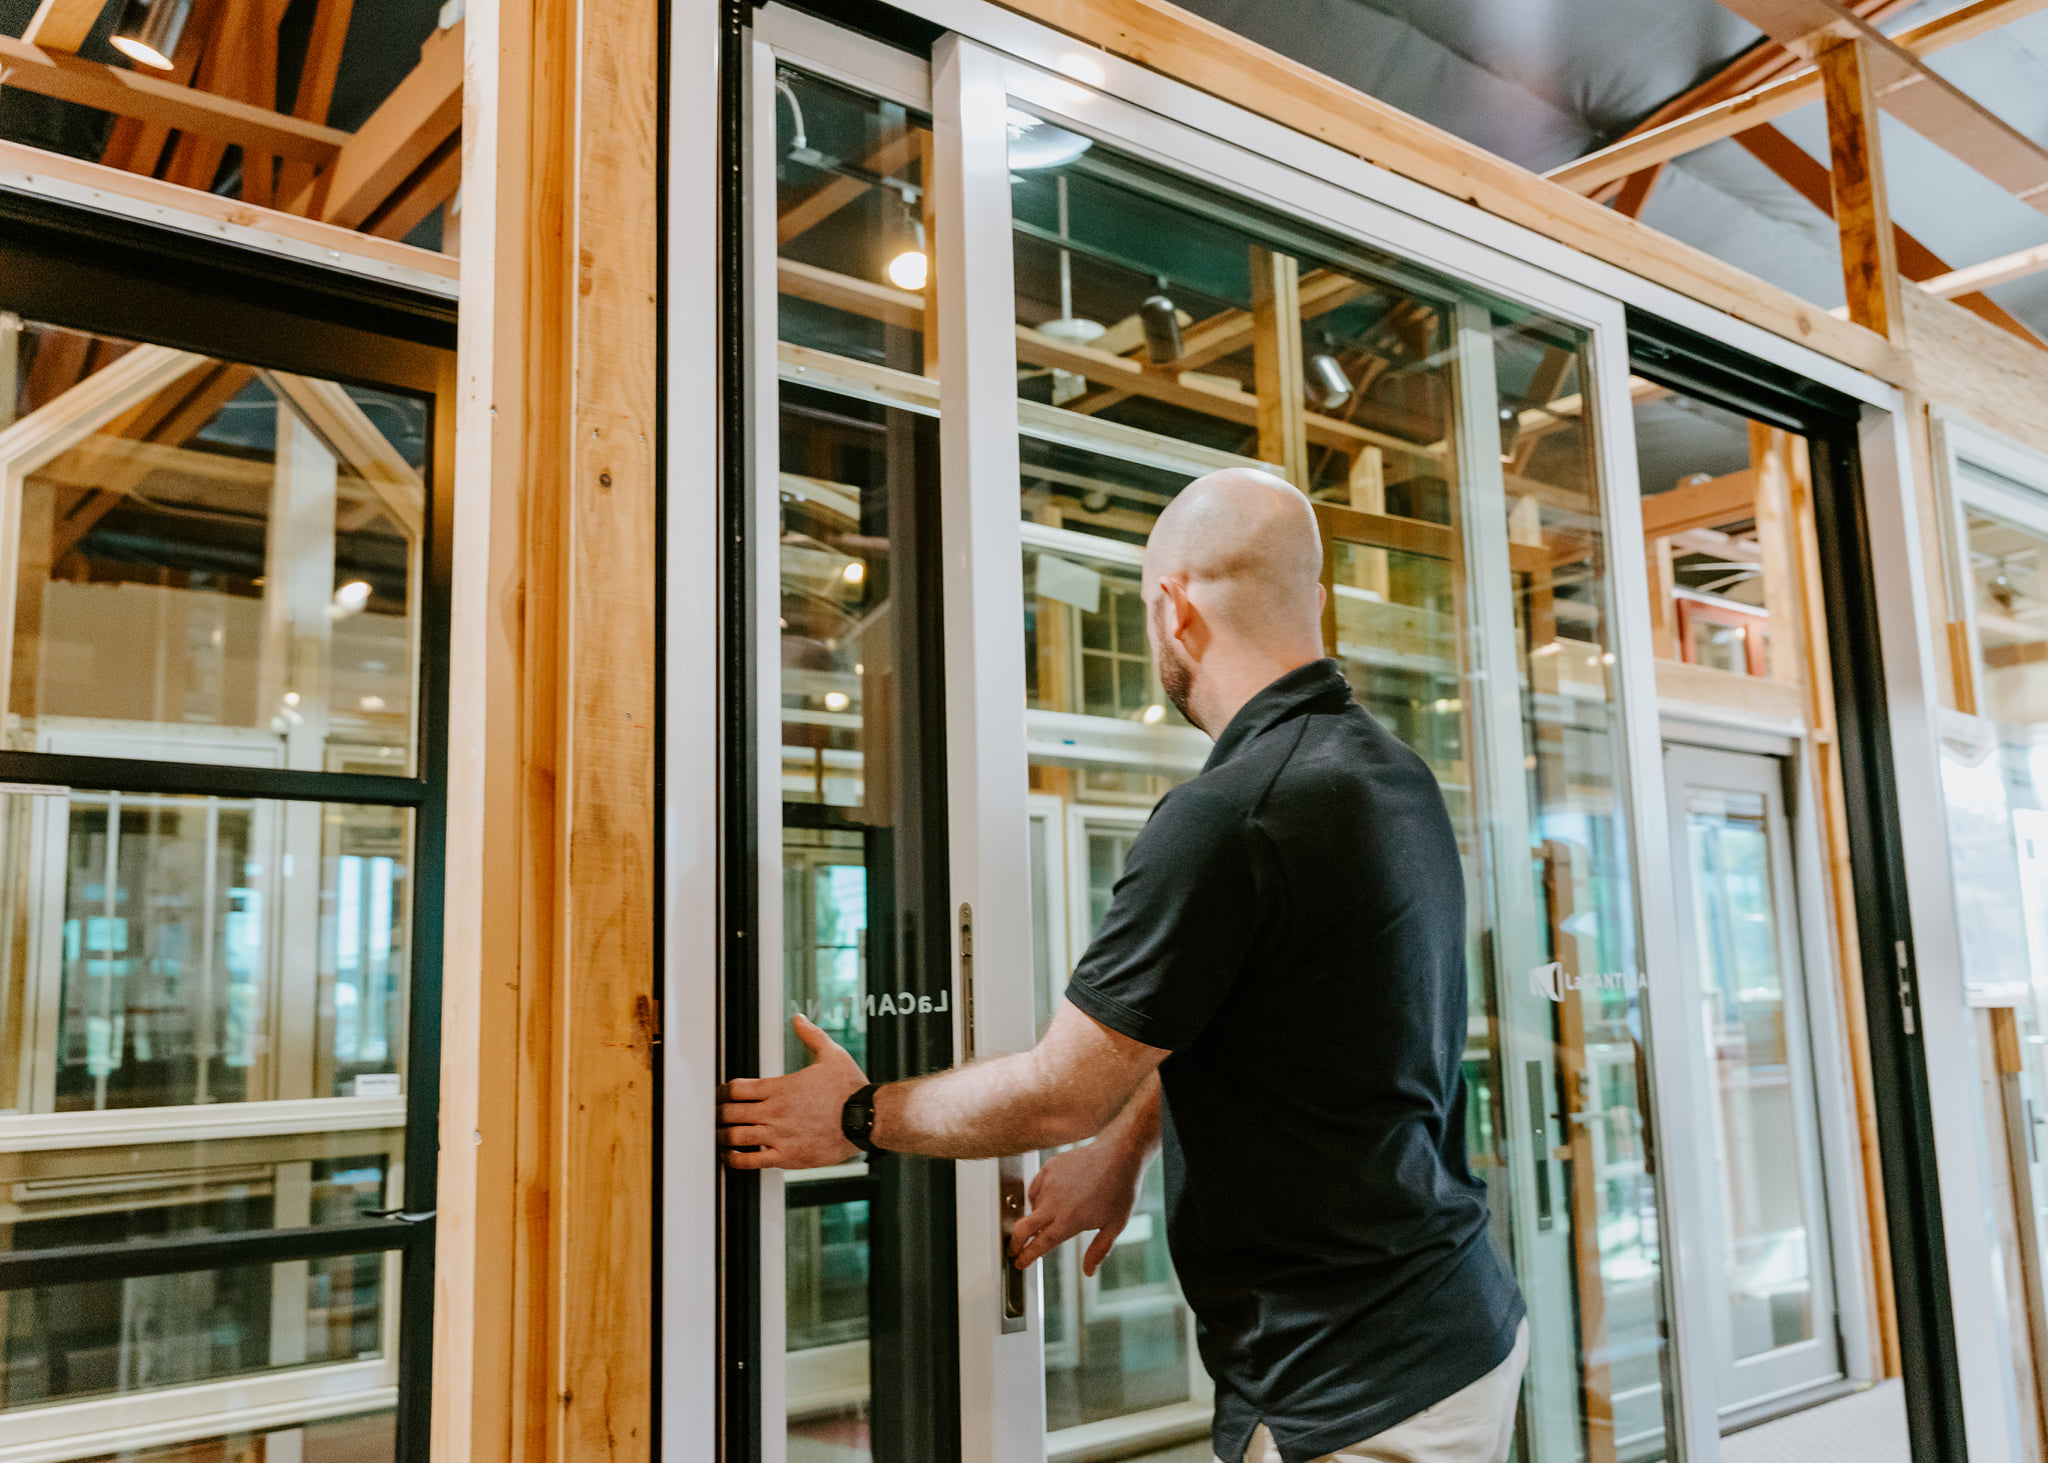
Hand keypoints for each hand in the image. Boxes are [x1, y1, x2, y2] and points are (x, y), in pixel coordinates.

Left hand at [718, 1015, 867, 1169]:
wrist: (865, 1118)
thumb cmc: (850, 1088)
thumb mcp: (832, 1054)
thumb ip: (811, 1035)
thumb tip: (799, 1018)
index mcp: (780, 1088)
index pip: (736, 1089)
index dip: (724, 1091)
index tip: (721, 1094)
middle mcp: (775, 1111)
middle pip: (730, 1112)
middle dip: (719, 1113)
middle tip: (715, 1115)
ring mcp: (778, 1136)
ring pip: (735, 1136)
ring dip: (723, 1135)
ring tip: (720, 1135)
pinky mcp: (787, 1157)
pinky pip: (751, 1161)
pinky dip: (736, 1159)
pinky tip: (732, 1156)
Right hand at [1008, 1135, 1146, 1274]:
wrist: (1120, 1155)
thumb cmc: (1121, 1190)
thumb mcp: (1115, 1225)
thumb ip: (1099, 1250)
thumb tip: (1089, 1271)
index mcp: (1069, 1220)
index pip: (1040, 1244)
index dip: (1027, 1256)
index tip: (1020, 1262)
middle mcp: (1055, 1202)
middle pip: (1023, 1228)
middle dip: (1015, 1242)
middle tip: (1014, 1249)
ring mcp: (1050, 1182)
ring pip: (1032, 1205)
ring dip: (1036, 1216)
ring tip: (1053, 1216)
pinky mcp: (1050, 1167)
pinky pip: (1036, 1186)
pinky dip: (1040, 1196)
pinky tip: (1053, 1198)